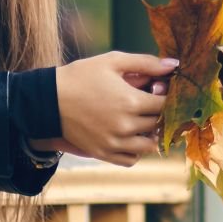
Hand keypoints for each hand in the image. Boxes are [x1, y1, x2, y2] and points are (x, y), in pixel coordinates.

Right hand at [52, 51, 178, 166]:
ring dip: (151, 134)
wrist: (47, 100)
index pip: (166, 105)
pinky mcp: (103, 153)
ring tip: (141, 120)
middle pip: (159, 124)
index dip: (166, 96)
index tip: (158, 90)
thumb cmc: (81, 76)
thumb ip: (146, 63)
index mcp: (131, 102)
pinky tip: (130, 136)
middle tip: (148, 102)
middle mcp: (125, 126)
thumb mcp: (112, 61)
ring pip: (149, 146)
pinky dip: (136, 150)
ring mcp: (114, 143)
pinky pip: (131, 159)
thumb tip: (174, 65)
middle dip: (159, 113)